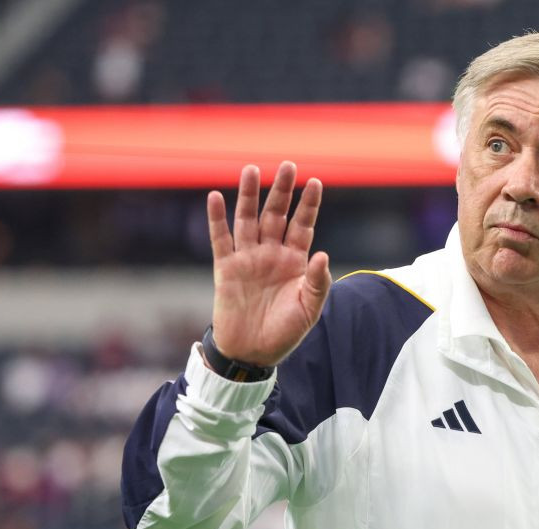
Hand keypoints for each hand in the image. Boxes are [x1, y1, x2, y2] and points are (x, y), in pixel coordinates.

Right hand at [206, 161, 331, 366]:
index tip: (315, 182)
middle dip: (282, 191)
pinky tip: (215, 198)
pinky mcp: (225, 269)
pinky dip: (217, 219)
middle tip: (288, 165)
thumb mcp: (308, 310)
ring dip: (249, 196)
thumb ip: (317, 283)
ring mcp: (248, 259)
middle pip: (276, 215)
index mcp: (294, 261)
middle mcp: (271, 254)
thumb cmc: (285, 333)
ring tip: (251, 171)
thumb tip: (323, 254)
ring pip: (248, 220)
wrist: (252, 354)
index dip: (308, 205)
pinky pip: (221, 240)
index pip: (303, 226)